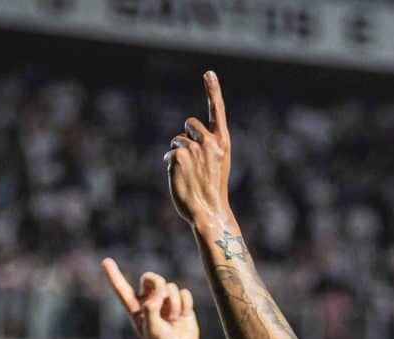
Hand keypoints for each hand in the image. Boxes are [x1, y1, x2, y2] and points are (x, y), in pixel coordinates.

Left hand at [103, 259, 198, 338]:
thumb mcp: (151, 328)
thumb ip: (151, 309)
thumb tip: (159, 294)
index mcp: (136, 308)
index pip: (123, 290)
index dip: (114, 276)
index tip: (105, 261)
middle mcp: (150, 301)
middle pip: (150, 278)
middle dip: (158, 283)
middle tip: (163, 294)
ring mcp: (166, 301)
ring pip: (170, 287)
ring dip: (174, 304)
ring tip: (174, 320)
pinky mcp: (181, 303)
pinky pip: (184, 292)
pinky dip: (185, 304)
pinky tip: (184, 316)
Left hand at [165, 71, 232, 227]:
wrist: (209, 211)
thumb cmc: (212, 190)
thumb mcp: (217, 164)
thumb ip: (207, 147)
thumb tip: (186, 141)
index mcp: (223, 143)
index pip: (218, 111)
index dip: (213, 90)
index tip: (208, 73)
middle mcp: (210, 143)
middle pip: (190, 124)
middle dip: (187, 136)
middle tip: (193, 160)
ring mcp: (194, 149)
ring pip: (177, 140)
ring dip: (178, 153)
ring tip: (188, 173)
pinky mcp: (178, 156)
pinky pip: (169, 153)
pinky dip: (170, 164)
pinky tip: (179, 177)